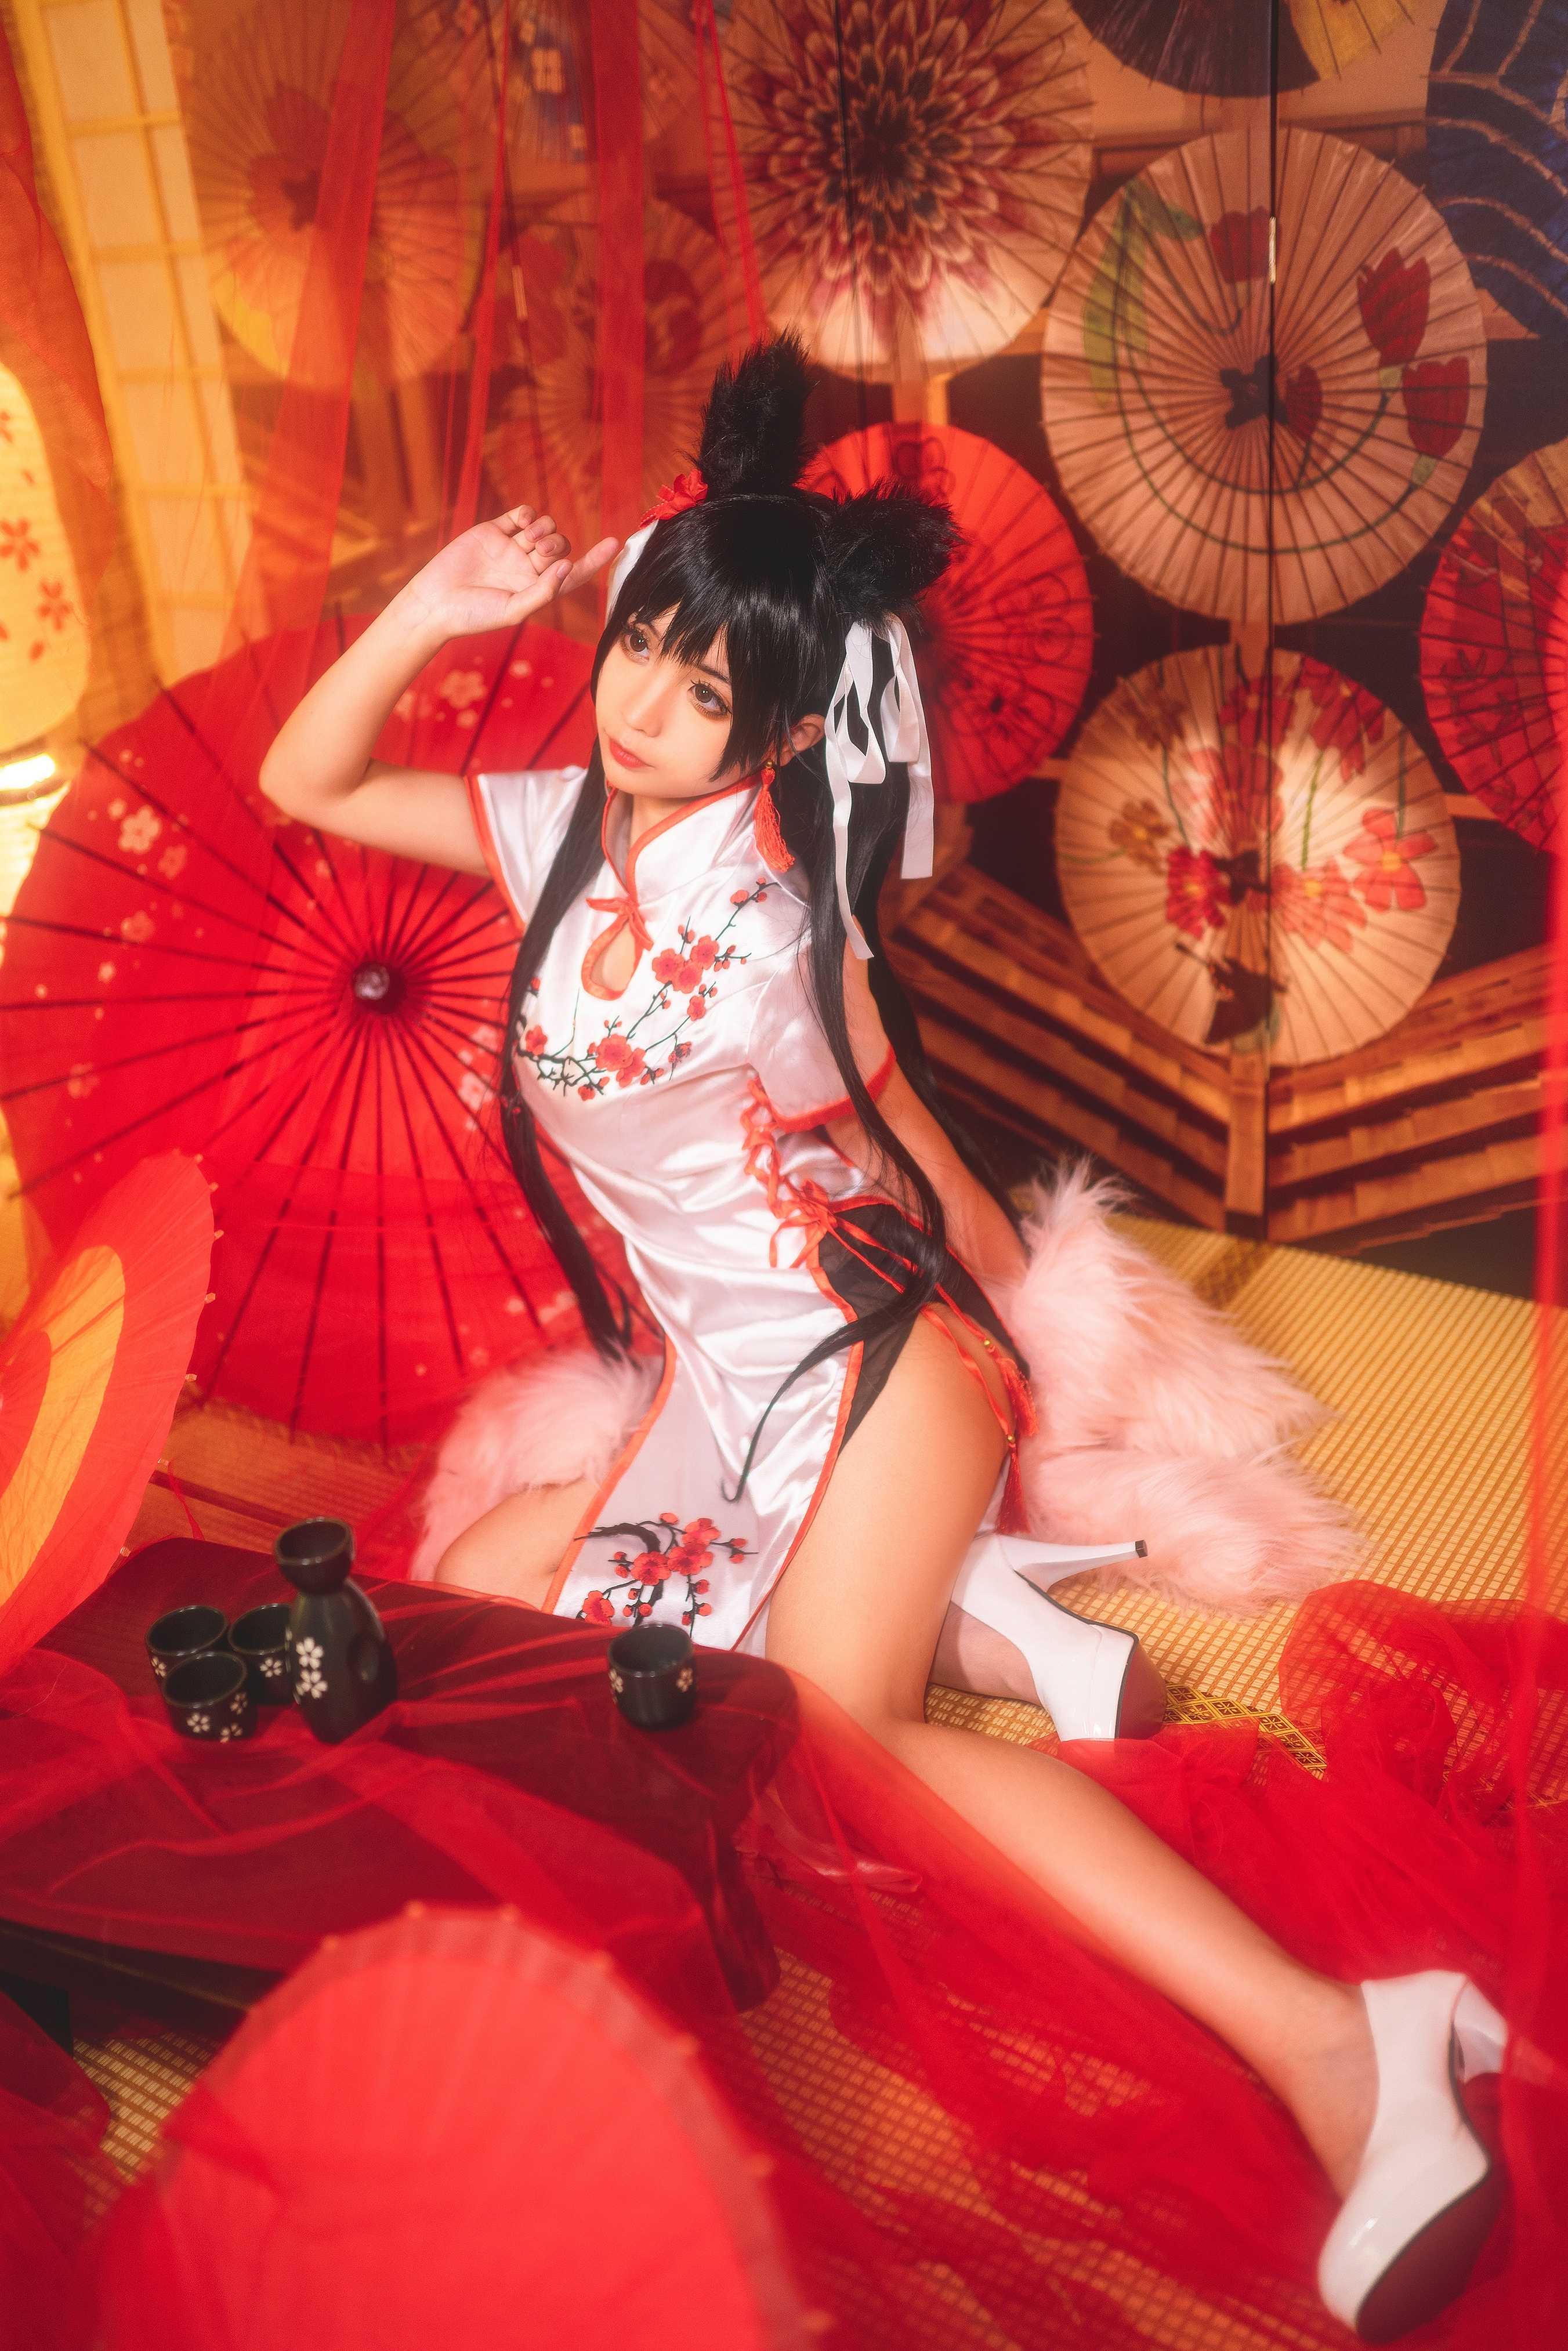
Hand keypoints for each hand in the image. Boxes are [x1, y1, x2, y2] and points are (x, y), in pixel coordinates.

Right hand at [394, 508, 619, 642]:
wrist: (436, 602)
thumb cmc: (474, 615)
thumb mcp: (513, 611)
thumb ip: (543, 591)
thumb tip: (567, 568)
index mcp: (539, 589)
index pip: (575, 573)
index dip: (595, 559)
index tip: (615, 543)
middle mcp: (528, 568)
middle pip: (560, 545)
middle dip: (557, 544)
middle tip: (539, 552)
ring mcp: (512, 549)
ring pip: (544, 528)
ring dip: (544, 529)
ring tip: (528, 540)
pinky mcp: (494, 532)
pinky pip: (520, 515)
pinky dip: (527, 514)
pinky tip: (522, 522)